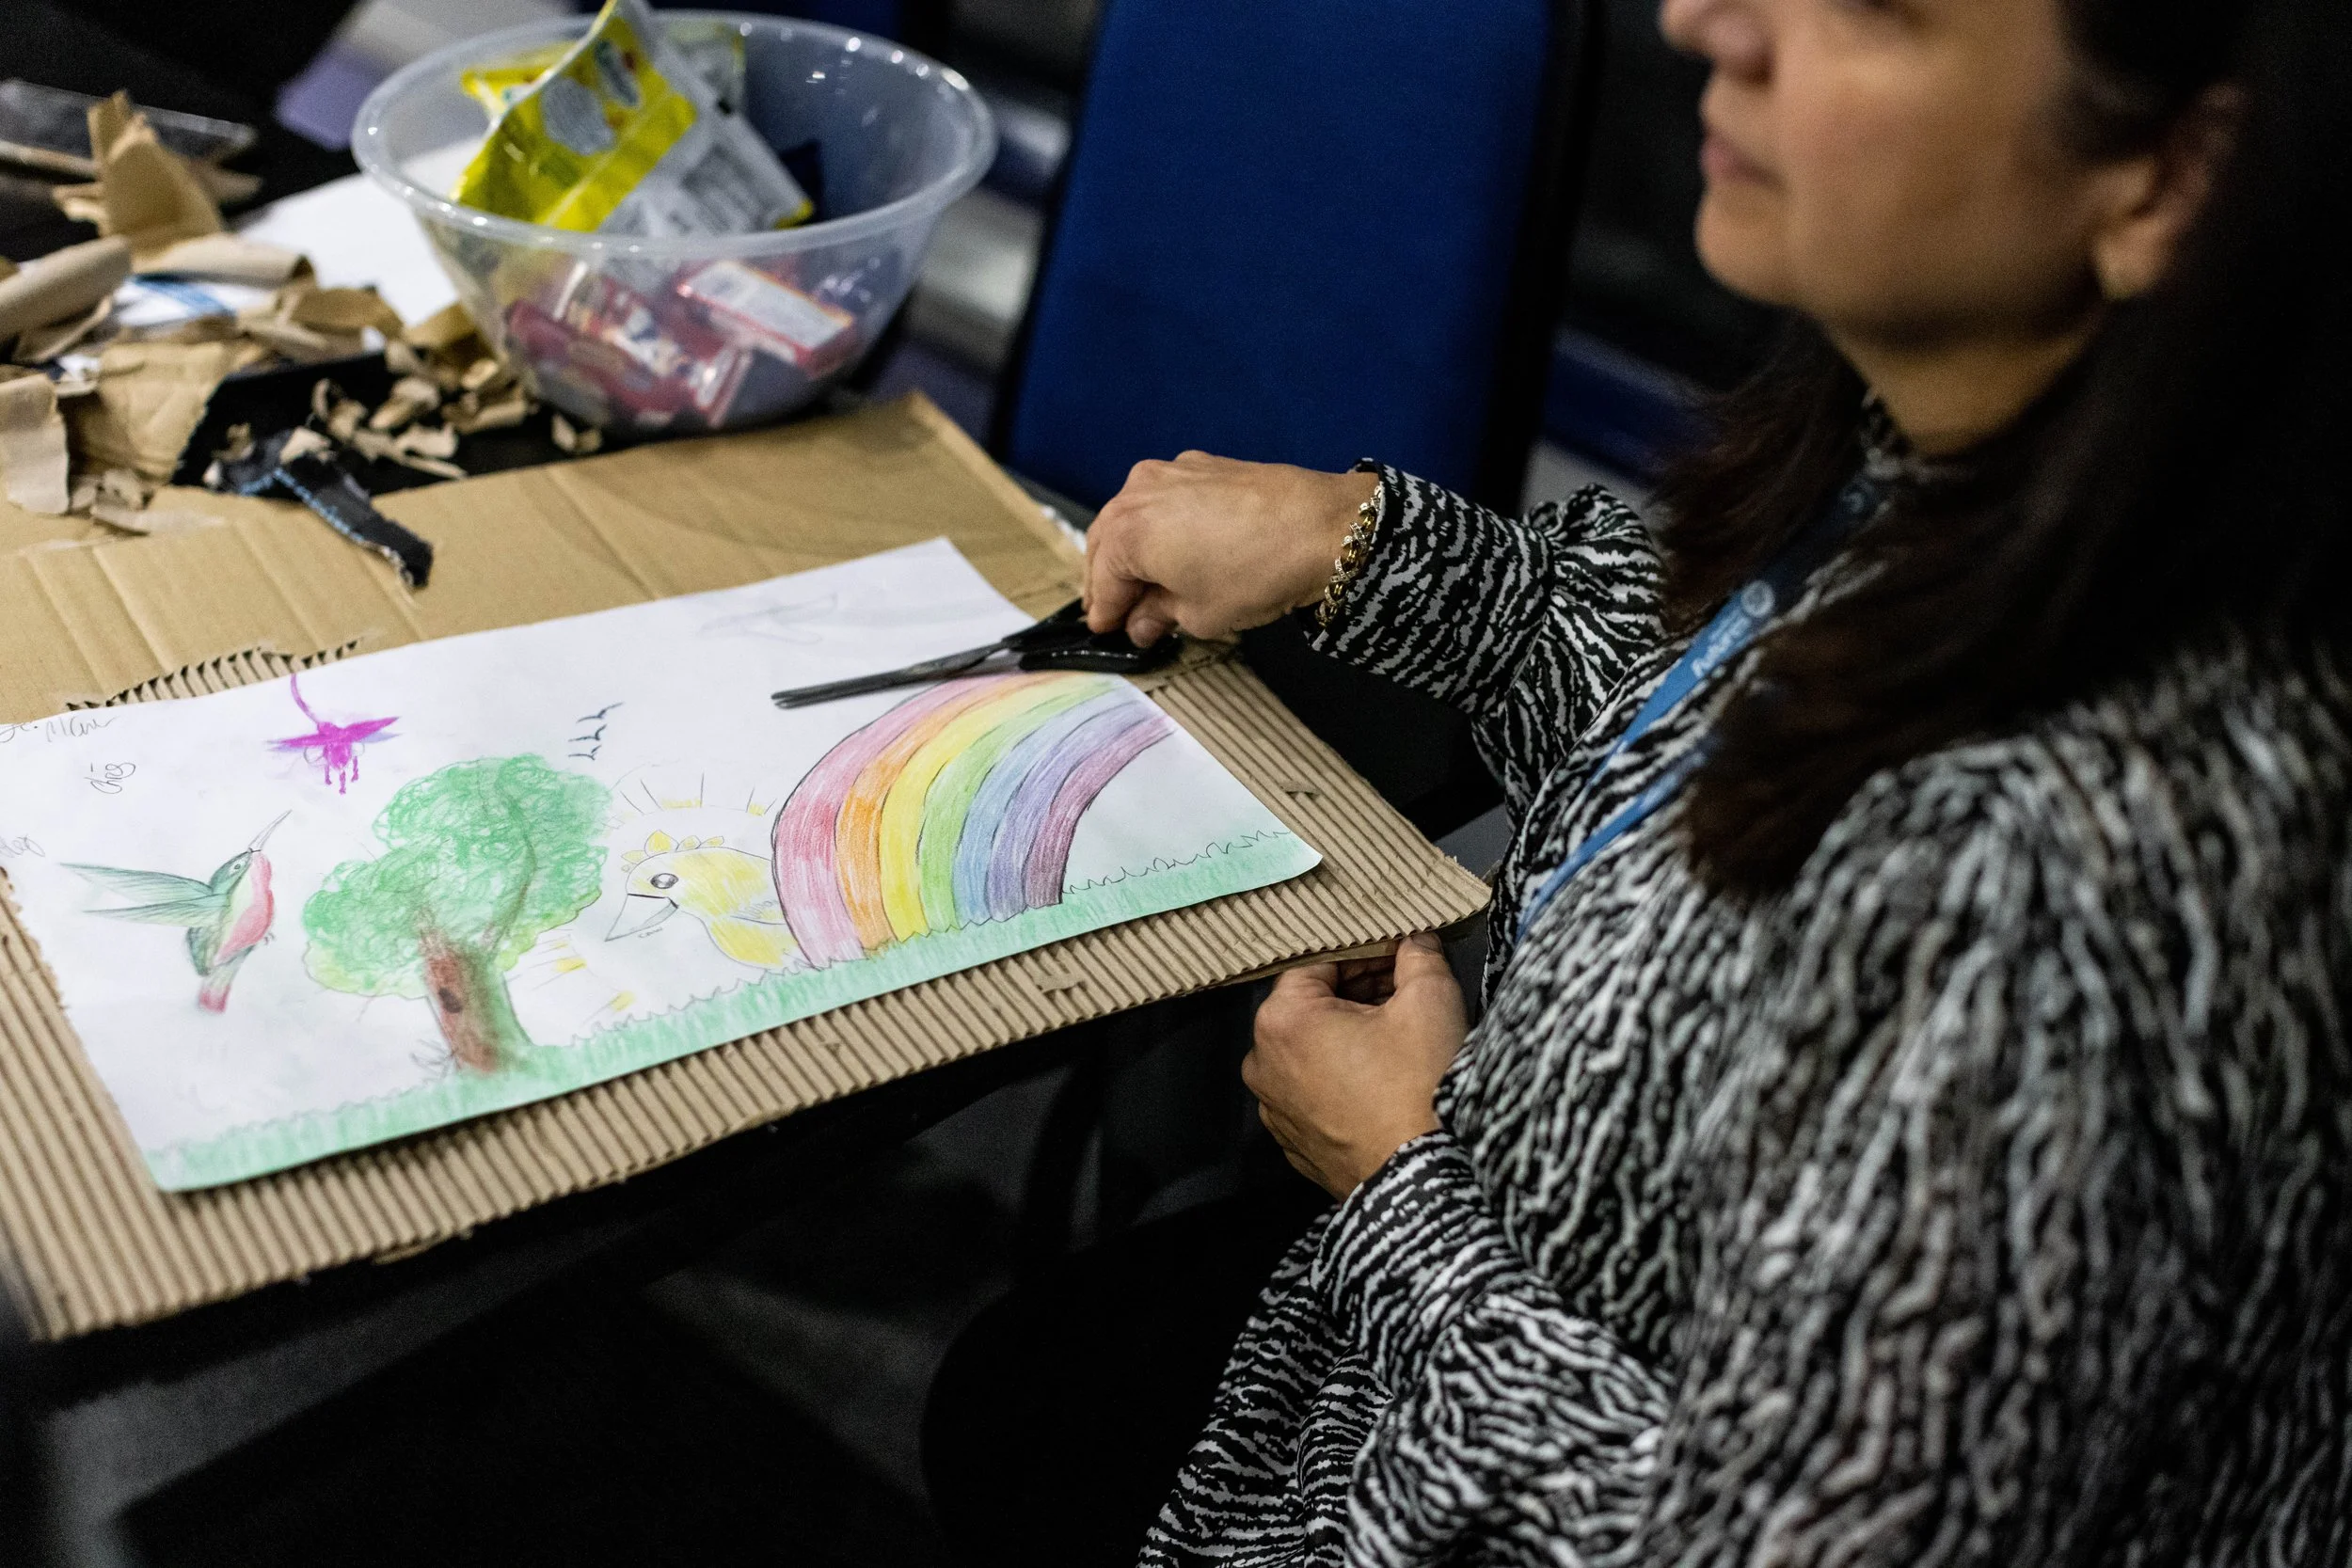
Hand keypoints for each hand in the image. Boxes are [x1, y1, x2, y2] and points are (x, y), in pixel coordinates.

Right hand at [1084, 452, 1378, 645]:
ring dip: (1132, 548)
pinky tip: (1177, 547)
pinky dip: (1159, 525)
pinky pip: (1163, 499)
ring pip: (1132, 516)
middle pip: (1107, 543)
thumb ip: (1159, 616)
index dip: (1105, 614)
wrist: (1321, 526)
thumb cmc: (1254, 575)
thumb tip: (1142, 623)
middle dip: (1110, 579)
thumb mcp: (1199, 614)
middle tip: (1121, 610)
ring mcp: (1168, 472)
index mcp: (1125, 533)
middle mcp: (1135, 493)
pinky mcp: (1199, 465)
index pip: (1102, 584)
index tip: (1107, 632)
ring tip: (1148, 580)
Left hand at [1244, 933, 1467, 1198]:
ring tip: (1401, 1040)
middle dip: (1358, 996)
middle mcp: (1263, 1064)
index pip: (1318, 965)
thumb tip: (1415, 940)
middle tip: (1407, 996)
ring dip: (1350, 1039)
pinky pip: (1315, 1095)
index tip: (1401, 959)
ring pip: (1311, 1052)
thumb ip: (1418, 955)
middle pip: (1310, 1008)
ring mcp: (1276, 1110)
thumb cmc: (1421, 1086)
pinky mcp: (1296, 1145)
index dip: (1365, 956)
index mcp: (1282, 1020)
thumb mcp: (1430, 1001)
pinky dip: (1343, 1081)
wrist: (1426, 1183)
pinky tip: (1386, 1084)